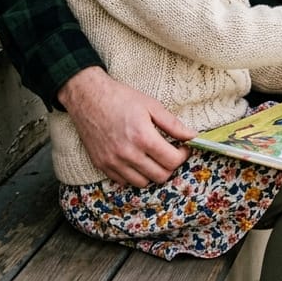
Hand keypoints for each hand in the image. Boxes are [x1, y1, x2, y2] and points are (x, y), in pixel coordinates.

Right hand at [58, 67, 197, 187]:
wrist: (88, 97)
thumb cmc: (121, 98)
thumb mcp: (151, 106)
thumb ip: (174, 124)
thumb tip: (193, 136)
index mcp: (143, 137)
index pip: (172, 161)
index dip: (183, 155)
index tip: (182, 147)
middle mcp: (128, 154)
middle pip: (160, 176)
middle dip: (170, 166)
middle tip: (170, 152)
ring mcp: (113, 162)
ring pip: (143, 183)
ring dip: (153, 172)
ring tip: (153, 156)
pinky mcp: (102, 165)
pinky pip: (124, 182)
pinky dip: (134, 175)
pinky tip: (136, 159)